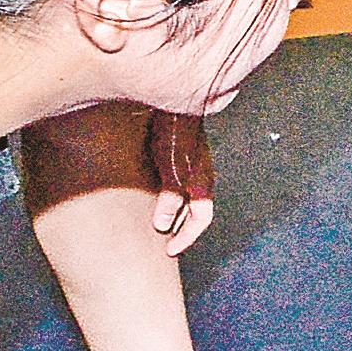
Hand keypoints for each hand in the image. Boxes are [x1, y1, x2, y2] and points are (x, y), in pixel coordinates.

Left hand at [146, 111, 214, 256]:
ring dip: (174, 215)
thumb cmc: (174, 130)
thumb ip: (170, 195)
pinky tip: (149, 197)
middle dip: (181, 230)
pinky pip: (177, 186)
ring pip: (186, 199)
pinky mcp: (178, 156)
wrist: (173, 99)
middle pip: (195, 212)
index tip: (169, 250)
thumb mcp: (171, 166)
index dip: (186, 237)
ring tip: (156, 225)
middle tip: (164, 243)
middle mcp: (200, 176)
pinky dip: (167, 199)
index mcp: (202, 182)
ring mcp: (191, 166)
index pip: (201, 219)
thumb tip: (164, 224)